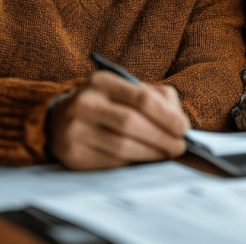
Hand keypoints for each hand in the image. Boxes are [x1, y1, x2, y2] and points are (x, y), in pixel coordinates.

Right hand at [47, 70, 189, 169]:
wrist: (62, 120)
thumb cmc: (107, 105)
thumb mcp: (127, 91)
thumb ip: (156, 99)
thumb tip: (179, 122)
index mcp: (102, 81)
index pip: (141, 98)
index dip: (167, 116)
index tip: (184, 129)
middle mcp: (85, 102)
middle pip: (132, 123)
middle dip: (162, 138)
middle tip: (179, 147)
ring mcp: (74, 129)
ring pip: (122, 147)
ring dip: (151, 154)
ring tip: (166, 155)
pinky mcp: (72, 154)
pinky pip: (110, 163)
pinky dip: (132, 163)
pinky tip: (142, 161)